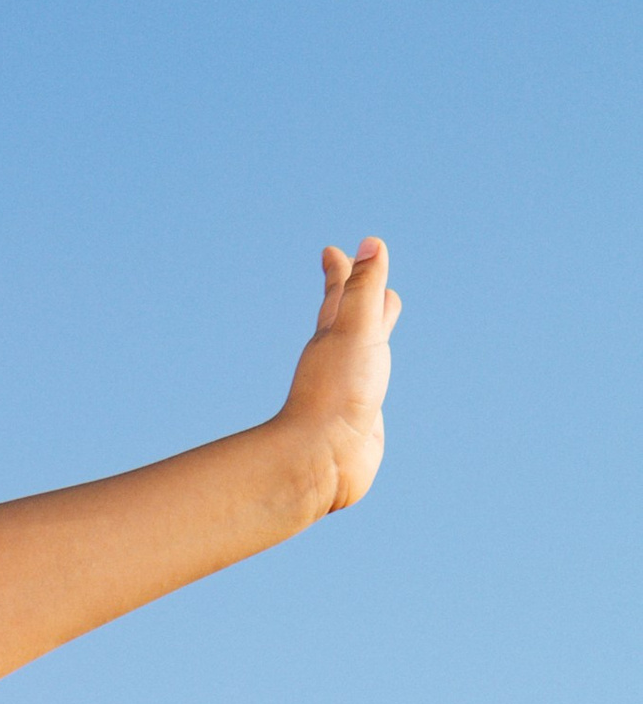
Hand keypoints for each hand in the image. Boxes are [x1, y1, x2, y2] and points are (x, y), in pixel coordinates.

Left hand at [279, 237, 400, 513]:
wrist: (324, 461)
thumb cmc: (337, 394)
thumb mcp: (357, 330)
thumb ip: (365, 288)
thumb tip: (371, 243)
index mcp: (334, 336)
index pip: (339, 293)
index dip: (340, 271)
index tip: (331, 252)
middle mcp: (339, 361)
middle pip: (350, 317)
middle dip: (356, 293)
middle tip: (357, 273)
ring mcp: (350, 390)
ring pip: (363, 352)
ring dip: (370, 334)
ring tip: (379, 324)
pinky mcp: (361, 420)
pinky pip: (369, 389)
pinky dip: (375, 376)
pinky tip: (375, 383)